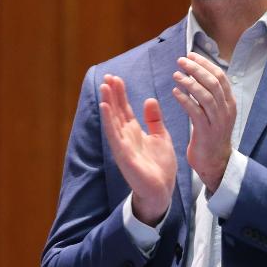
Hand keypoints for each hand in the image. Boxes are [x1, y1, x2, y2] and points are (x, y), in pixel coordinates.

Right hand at [99, 74, 176, 224]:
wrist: (162, 190)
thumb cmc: (160, 167)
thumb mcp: (161, 137)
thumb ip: (154, 120)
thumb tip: (149, 99)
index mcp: (134, 132)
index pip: (124, 109)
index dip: (120, 94)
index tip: (115, 78)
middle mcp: (125, 136)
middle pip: (116, 111)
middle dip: (112, 94)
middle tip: (107, 76)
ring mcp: (122, 145)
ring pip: (113, 120)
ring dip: (108, 103)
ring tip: (104, 86)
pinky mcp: (123, 155)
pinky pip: (114, 135)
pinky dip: (109, 120)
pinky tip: (105, 107)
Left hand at [171, 53, 235, 193]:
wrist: (215, 162)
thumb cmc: (211, 134)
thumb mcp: (215, 112)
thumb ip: (209, 94)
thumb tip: (197, 72)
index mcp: (229, 103)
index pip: (220, 77)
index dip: (205, 64)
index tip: (191, 55)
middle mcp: (226, 110)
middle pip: (213, 83)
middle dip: (197, 69)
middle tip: (181, 60)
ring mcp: (218, 121)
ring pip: (206, 96)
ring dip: (190, 83)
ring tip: (176, 74)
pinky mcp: (207, 132)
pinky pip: (196, 112)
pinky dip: (185, 100)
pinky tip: (175, 92)